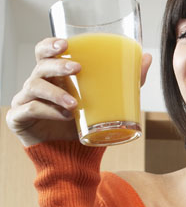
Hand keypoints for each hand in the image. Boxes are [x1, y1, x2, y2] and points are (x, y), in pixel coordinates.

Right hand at [6, 40, 152, 147]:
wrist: (76, 162)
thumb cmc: (88, 130)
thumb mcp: (109, 104)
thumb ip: (126, 82)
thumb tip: (147, 58)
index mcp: (54, 77)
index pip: (45, 53)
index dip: (50, 45)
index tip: (66, 44)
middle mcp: (37, 85)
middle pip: (40, 65)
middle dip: (57, 65)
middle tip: (77, 69)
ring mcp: (25, 101)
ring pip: (34, 86)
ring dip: (55, 92)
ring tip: (74, 104)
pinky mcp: (18, 119)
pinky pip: (29, 109)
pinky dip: (47, 111)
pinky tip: (64, 117)